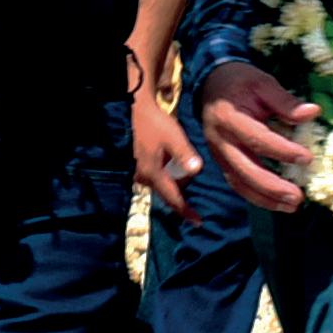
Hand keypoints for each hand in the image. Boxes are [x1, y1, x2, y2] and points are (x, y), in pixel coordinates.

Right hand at [132, 85, 201, 218]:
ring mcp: (139, 172)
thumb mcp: (173, 137)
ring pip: (163, 184)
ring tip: (178, 156)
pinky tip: (170, 158)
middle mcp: (144, 177)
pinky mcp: (138, 165)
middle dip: (182, 185)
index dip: (186, 211)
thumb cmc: (154, 123)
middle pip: (169, 192)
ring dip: (174, 177)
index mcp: (153, 173)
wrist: (133, 110)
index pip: (173, 199)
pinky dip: (167, 172)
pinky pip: (157, 176)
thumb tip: (196, 170)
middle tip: (188, 163)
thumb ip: (184, 154)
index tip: (198, 221)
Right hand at [196, 58, 316, 213]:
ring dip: (265, 198)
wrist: (210, 85)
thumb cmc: (240, 83)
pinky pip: (237, 184)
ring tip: (291, 206)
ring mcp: (218, 154)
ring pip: (240, 183)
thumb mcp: (262, 83)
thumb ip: (285, 101)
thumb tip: (313, 112)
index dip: (283, 151)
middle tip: (298, 197)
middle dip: (273, 187)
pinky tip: (276, 203)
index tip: (307, 158)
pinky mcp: (221, 162)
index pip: (258, 139)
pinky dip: (257, 196)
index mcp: (229, 118)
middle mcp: (220, 140)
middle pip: (245, 170)